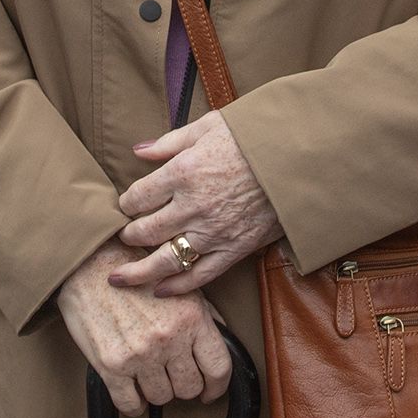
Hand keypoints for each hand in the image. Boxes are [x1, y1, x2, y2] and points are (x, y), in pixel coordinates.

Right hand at [56, 241, 231, 415]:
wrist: (89, 265)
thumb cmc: (136, 276)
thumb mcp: (180, 288)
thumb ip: (204, 317)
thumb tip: (222, 343)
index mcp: (191, 318)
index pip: (218, 368)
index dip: (217, 387)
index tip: (209, 391)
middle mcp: (168, 338)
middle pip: (189, 388)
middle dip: (183, 385)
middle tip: (172, 375)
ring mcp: (140, 353)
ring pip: (161, 398)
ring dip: (157, 390)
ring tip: (149, 374)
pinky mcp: (112, 365)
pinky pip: (130, 405)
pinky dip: (134, 403)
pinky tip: (132, 389)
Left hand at [112, 111, 281, 296]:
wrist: (299, 158)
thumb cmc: (254, 136)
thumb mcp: (209, 126)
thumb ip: (170, 142)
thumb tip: (138, 151)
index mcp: (182, 173)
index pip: (137, 197)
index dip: (125, 204)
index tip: (126, 206)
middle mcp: (193, 206)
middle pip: (145, 232)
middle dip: (128, 237)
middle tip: (122, 239)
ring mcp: (213, 232)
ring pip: (165, 260)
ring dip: (138, 272)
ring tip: (119, 278)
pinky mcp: (235, 249)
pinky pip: (200, 275)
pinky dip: (177, 286)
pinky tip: (160, 290)